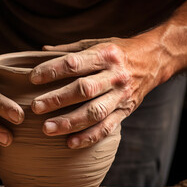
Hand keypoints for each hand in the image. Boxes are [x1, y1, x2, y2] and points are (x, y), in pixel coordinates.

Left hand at [30, 38, 166, 148]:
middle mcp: (114, 75)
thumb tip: (41, 53)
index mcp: (105, 55)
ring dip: (70, 122)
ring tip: (47, 129)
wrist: (154, 60)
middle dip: (58, 100)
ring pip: (94, 112)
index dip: (52, 71)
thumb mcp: (97, 43)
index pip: (74, 63)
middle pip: (83, 90)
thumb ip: (70, 50)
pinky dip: (89, 136)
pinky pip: (107, 127)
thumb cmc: (118, 51)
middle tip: (36, 107)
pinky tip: (70, 143)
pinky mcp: (126, 111)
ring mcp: (121, 95)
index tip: (32, 79)